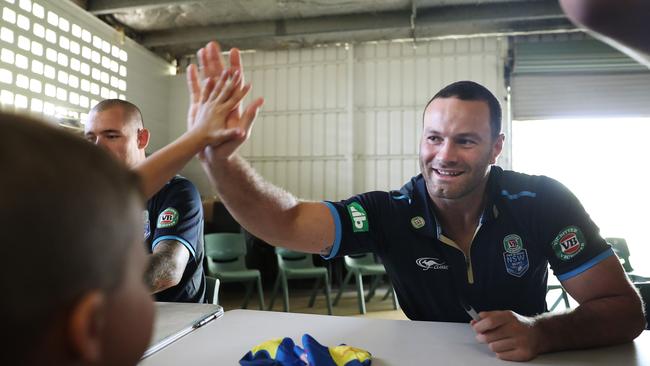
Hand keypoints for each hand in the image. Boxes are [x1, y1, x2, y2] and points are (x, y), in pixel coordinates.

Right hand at [187, 41, 263, 160]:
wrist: (214, 157)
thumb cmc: (229, 148)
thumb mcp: (241, 132)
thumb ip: (250, 117)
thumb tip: (260, 102)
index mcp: (233, 105)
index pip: (235, 81)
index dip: (234, 67)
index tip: (233, 52)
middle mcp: (223, 102)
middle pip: (220, 76)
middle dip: (217, 60)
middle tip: (213, 44)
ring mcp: (211, 104)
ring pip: (208, 80)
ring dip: (205, 65)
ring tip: (202, 50)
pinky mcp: (201, 109)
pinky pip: (197, 90)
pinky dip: (194, 79)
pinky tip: (191, 68)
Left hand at [471, 310, 541, 360]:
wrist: (538, 333)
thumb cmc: (517, 324)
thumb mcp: (503, 315)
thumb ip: (487, 317)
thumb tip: (474, 322)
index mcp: (509, 317)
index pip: (490, 321)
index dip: (479, 326)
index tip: (476, 328)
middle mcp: (516, 328)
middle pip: (490, 336)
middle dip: (482, 338)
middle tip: (483, 337)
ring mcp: (521, 342)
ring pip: (494, 347)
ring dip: (493, 345)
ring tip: (499, 341)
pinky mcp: (524, 353)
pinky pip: (501, 356)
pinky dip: (500, 353)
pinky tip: (507, 347)